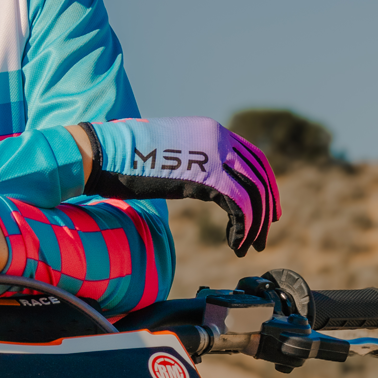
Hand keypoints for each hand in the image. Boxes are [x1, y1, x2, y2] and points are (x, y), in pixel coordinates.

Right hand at [83, 119, 280, 256]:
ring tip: (249, 246)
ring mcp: (216, 156)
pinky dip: (242, 228)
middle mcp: (220, 139)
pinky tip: (235, 243)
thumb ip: (192, 161)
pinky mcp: (208, 177)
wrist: (110, 153)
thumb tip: (199, 180)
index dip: (265, 185)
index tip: (266, 209)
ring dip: (256, 225)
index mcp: (212, 131)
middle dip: (266, 208)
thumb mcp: (170, 153)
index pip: (254, 158)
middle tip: (263, 235)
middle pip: (260, 176)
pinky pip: (240, 206)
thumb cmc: (129, 157)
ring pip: (254, 193)